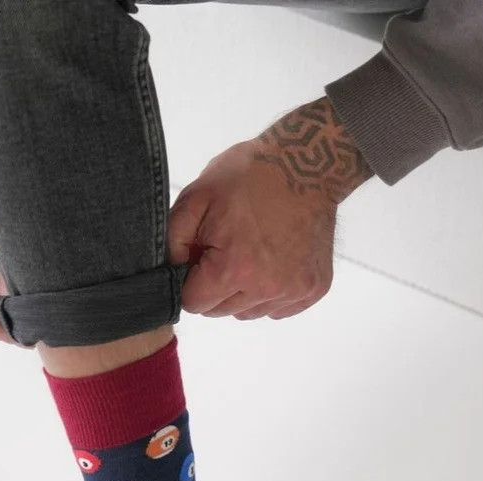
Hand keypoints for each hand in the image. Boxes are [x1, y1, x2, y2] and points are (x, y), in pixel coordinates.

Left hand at [168, 98, 372, 320]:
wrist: (309, 165)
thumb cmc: (250, 175)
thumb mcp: (197, 197)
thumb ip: (173, 240)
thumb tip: (170, 273)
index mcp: (234, 268)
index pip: (194, 303)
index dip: (190, 280)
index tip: (200, 256)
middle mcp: (266, 289)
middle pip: (221, 311)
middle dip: (215, 286)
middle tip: (226, 248)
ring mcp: (293, 291)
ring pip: (249, 312)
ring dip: (243, 291)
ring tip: (252, 252)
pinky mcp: (313, 290)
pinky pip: (278, 308)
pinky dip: (271, 291)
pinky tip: (275, 259)